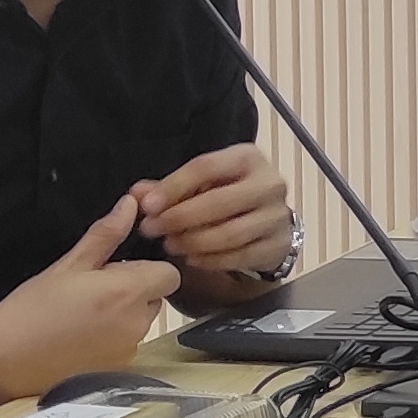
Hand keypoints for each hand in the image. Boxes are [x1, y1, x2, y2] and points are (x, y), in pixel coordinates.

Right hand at [0, 192, 181, 399]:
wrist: (0, 361)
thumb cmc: (30, 310)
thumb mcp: (67, 265)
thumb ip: (105, 236)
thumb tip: (130, 206)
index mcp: (127, 292)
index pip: (169, 274)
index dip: (149, 268)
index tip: (119, 268)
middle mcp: (137, 323)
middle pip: (156, 298)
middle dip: (133, 290)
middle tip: (92, 289)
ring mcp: (129, 350)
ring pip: (141, 321)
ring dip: (123, 314)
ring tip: (80, 314)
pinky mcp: (118, 370)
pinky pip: (127, 345)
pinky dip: (112, 338)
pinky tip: (79, 336)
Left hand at [136, 143, 291, 279]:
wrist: (268, 219)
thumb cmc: (229, 195)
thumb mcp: (202, 183)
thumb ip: (168, 188)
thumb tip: (137, 195)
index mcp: (247, 158)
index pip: (205, 168)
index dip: (173, 187)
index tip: (147, 206)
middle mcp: (268, 183)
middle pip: (218, 202)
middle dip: (179, 218)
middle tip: (152, 230)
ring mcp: (277, 216)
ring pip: (229, 234)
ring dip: (193, 242)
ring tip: (170, 245)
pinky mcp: (279, 244)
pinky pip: (240, 256)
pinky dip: (211, 260)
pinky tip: (192, 258)